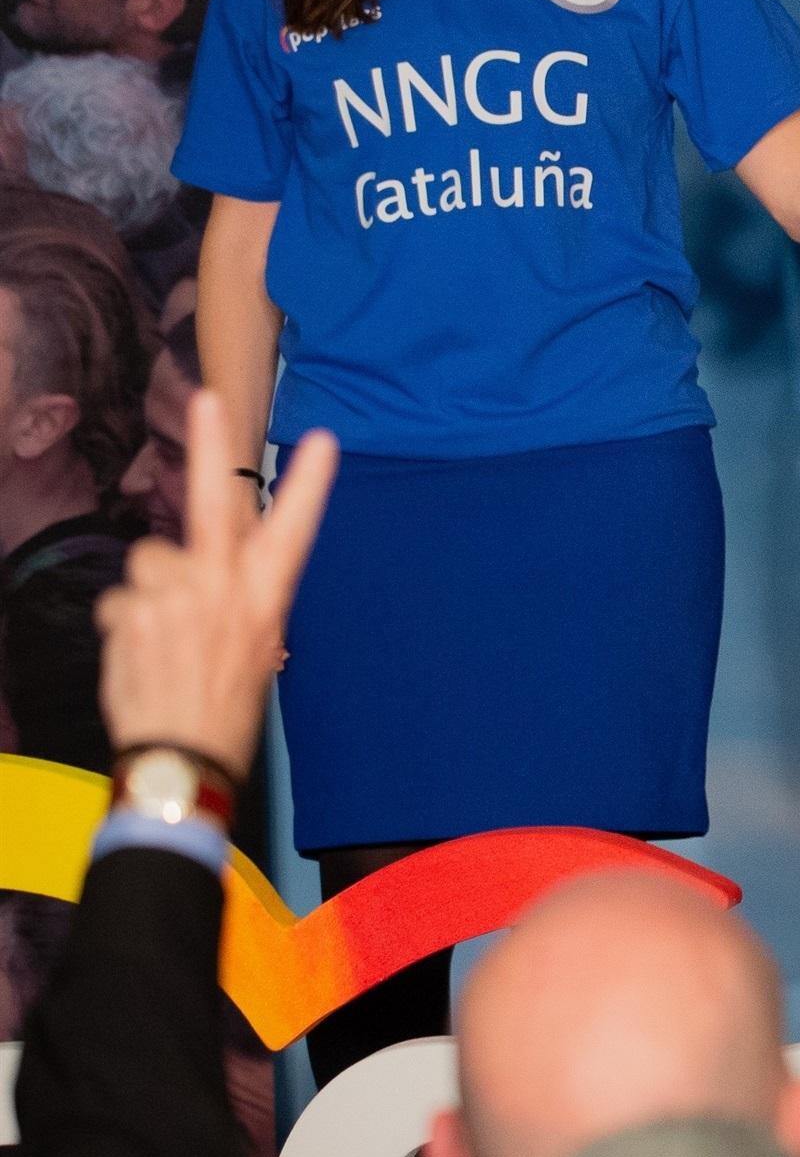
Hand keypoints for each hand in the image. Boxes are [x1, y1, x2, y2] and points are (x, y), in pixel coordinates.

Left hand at [97, 393, 338, 777]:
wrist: (181, 757)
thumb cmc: (226, 703)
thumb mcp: (257, 647)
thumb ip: (235, 596)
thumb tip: (209, 566)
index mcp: (265, 596)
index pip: (292, 530)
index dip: (309, 484)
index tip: (323, 440)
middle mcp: (223, 588)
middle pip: (215, 502)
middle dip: (211, 445)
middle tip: (209, 399)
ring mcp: (174, 597)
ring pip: (148, 560)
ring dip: (148, 588)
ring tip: (162, 633)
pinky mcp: (129, 613)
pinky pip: (119, 599)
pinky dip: (124, 622)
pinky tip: (140, 653)